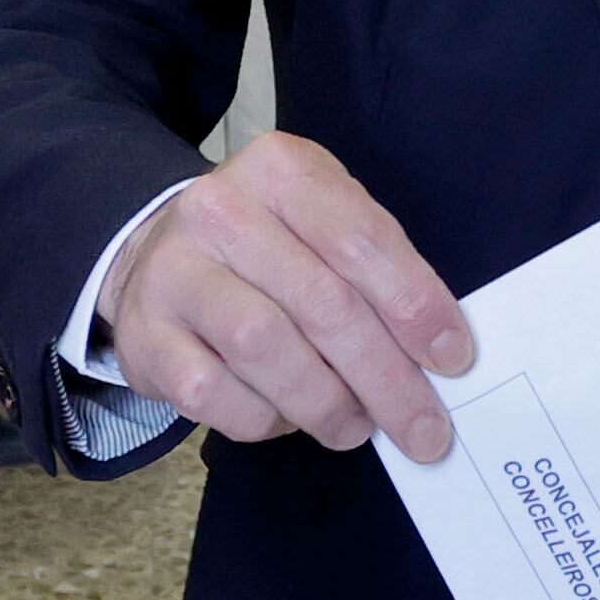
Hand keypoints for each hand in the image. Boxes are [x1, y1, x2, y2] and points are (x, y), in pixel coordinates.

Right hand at [105, 132, 474, 461]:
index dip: (414, 305)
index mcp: (280, 170)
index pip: (361, 240)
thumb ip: (377, 269)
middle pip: (322, 303)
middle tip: (424, 429)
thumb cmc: (266, 248)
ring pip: (265, 348)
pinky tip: (289, 418)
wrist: (153, 260)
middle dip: (386, 377)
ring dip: (327, 403)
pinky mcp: (146, 337)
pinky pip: (216, 394)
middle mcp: (220, 211)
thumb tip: (438, 351)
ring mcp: (175, 273)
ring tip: (357, 426)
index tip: (453, 359)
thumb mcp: (322, 223)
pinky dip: (267, 420)